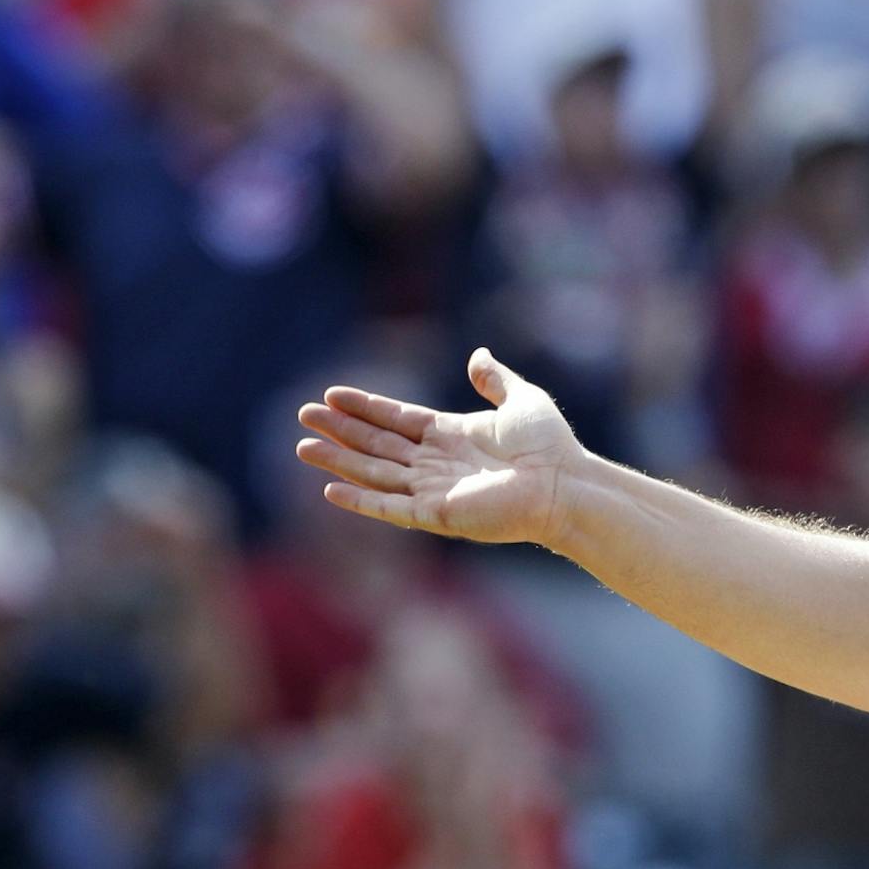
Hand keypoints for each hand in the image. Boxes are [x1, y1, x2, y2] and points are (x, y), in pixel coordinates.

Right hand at [295, 349, 581, 546]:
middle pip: (377, 444)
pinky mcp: (437, 515)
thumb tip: (478, 353)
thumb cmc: (550, 446)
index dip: (365, 407)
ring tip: (304, 446)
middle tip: (304, 415)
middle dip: (341, 429)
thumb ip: (495, 378)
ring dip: (340, 461)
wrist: (565, 483)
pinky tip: (331, 490)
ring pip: (375, 473)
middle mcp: (437, 463)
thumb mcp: (522, 399)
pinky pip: (390, 507)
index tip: (332, 394)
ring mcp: (434, 490)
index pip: (397, 419)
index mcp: (452, 435)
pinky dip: (361, 500)